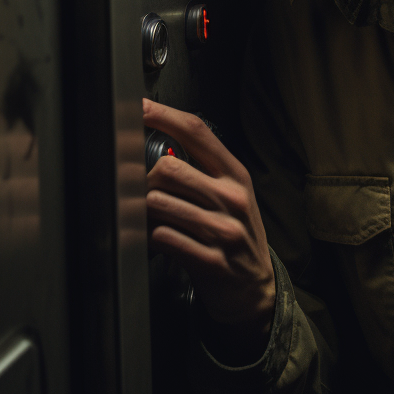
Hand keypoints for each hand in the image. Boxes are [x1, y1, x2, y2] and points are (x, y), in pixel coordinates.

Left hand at [143, 98, 275, 359]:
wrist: (255, 288)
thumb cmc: (233, 233)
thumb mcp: (229, 194)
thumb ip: (200, 169)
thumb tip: (154, 144)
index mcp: (235, 174)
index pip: (197, 132)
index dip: (164, 115)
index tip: (139, 106)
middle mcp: (233, 197)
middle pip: (169, 168)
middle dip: (145, 180)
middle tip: (143, 194)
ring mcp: (224, 229)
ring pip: (160, 204)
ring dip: (145, 213)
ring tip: (151, 221)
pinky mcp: (212, 261)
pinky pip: (165, 239)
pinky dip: (152, 238)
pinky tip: (158, 240)